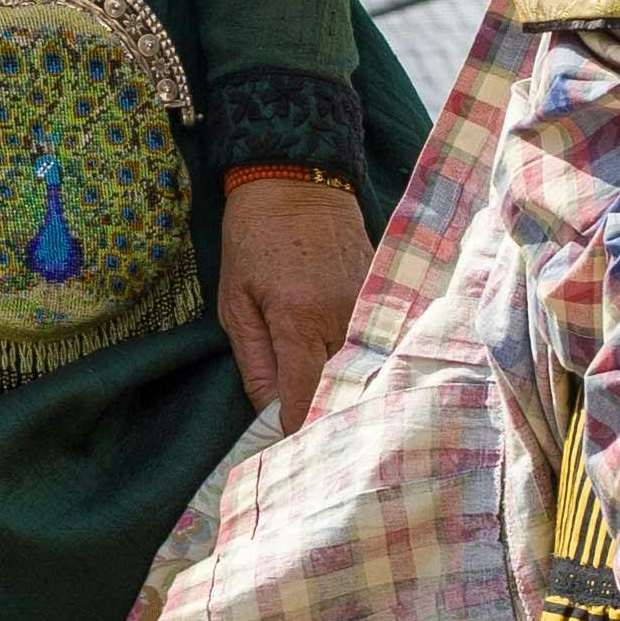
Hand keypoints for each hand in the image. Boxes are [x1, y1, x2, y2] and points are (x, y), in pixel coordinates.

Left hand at [214, 172, 375, 416]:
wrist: (297, 177)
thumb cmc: (254, 237)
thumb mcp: (235, 301)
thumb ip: (254, 361)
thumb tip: (269, 411)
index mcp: (300, 319)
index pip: (305, 397)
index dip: (294, 426)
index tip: (286, 442)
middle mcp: (343, 317)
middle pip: (338, 388)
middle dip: (321, 411)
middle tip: (304, 429)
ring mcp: (370, 305)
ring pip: (360, 367)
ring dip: (342, 384)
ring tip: (326, 398)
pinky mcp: (384, 294)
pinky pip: (372, 340)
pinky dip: (358, 356)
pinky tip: (345, 360)